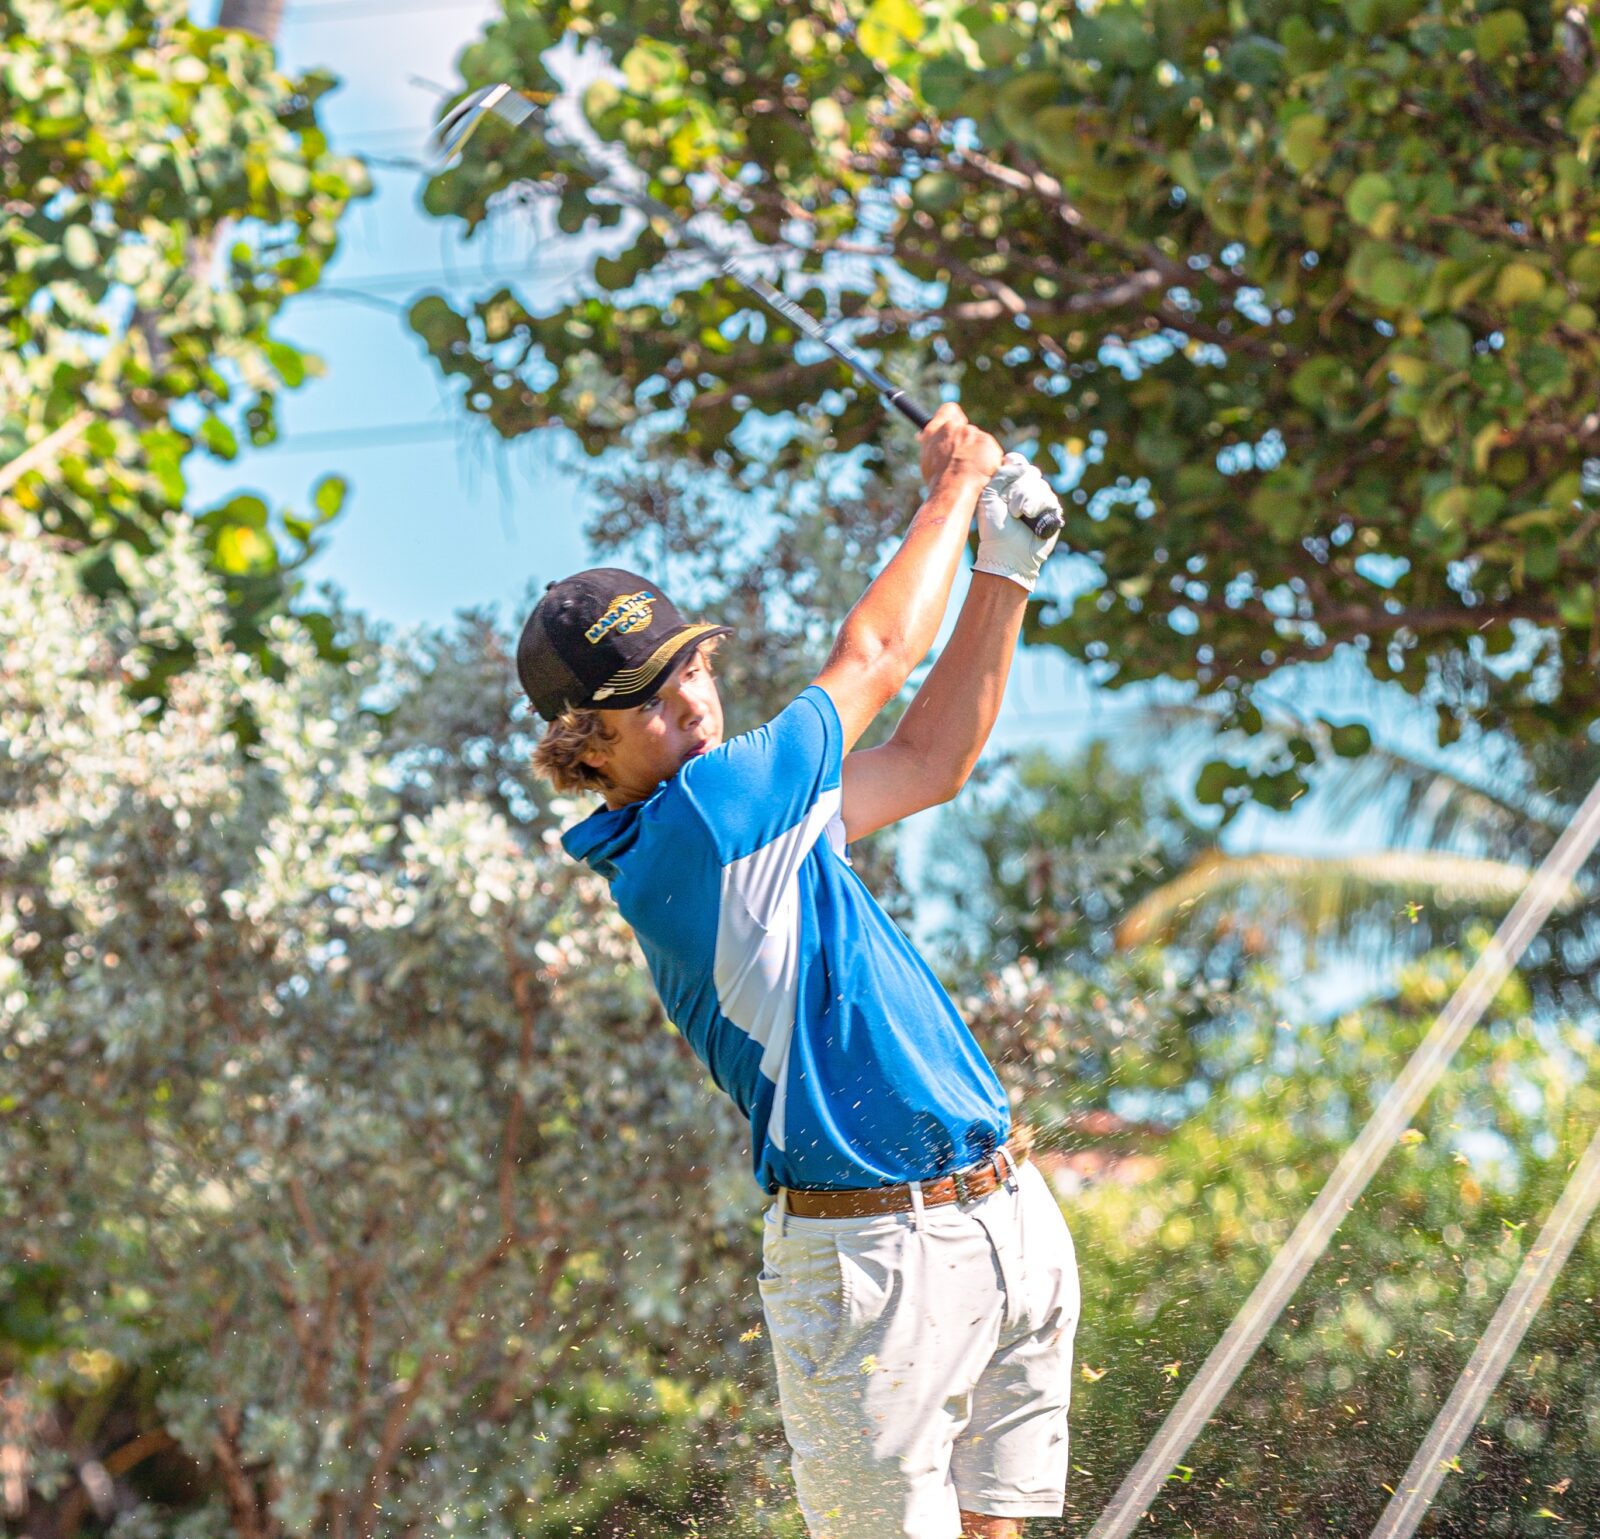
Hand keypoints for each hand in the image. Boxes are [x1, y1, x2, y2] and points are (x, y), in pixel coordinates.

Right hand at [918, 403, 1002, 488]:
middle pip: (967, 430)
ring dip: (980, 454)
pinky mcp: (988, 442)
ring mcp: (972, 434)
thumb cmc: (938, 481)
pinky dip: (991, 462)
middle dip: (969, 443)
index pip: (948, 410)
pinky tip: (983, 474)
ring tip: (972, 473)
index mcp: (936, 430)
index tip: (958, 425)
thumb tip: (921, 436)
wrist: (953, 491)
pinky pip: (992, 453)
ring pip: (981, 442)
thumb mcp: (927, 460)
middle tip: (966, 461)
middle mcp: (954, 428)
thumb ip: (931, 444)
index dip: (954, 417)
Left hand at [974, 453, 1062, 591]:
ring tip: (1018, 516)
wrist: (1006, 552)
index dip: (1012, 467)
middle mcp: (1026, 488)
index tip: (1003, 486)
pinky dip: (1037, 506)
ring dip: (1024, 500)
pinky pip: (1049, 497)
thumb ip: (1000, 474)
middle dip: (1015, 489)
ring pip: (1039, 484)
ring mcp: (1040, 499)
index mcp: (1009, 483)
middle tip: (1009, 509)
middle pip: (1028, 471)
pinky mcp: (1052, 510)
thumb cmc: (994, 528)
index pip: (1017, 461)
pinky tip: (1031, 518)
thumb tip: (1021, 464)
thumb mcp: (988, 497)